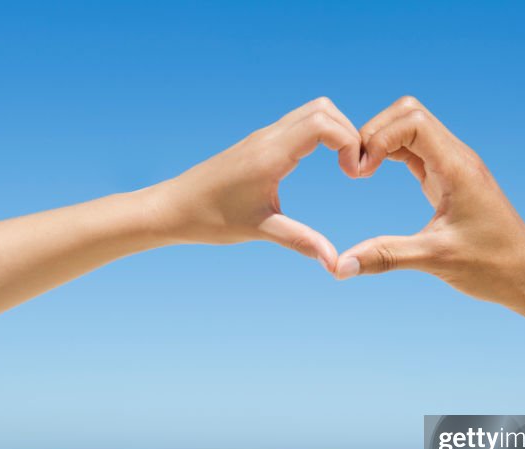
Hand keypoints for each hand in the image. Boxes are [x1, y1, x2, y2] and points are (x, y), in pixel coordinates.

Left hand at [149, 98, 360, 271]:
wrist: (172, 208)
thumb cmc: (210, 219)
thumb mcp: (260, 230)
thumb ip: (301, 242)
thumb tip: (335, 264)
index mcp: (270, 154)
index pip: (324, 124)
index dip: (349, 143)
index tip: (353, 176)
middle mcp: (268, 137)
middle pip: (324, 109)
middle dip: (349, 134)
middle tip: (353, 170)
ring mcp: (263, 137)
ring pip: (312, 112)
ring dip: (336, 133)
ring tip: (343, 167)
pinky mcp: (260, 144)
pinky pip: (299, 125)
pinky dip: (321, 136)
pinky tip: (324, 164)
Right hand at [335, 97, 524, 310]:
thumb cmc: (493, 266)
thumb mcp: (435, 260)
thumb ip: (386, 257)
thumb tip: (340, 267)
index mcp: (457, 168)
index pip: (411, 121)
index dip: (377, 137)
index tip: (360, 172)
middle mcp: (457, 158)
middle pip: (409, 113)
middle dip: (375, 131)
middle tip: (356, 167)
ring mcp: (454, 166)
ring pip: (412, 127)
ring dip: (382, 141)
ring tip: (361, 172)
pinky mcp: (450, 178)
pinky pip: (417, 149)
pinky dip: (392, 153)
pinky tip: (375, 174)